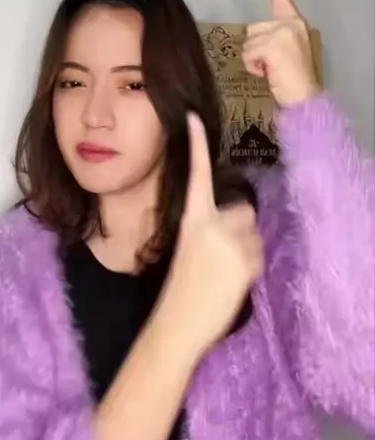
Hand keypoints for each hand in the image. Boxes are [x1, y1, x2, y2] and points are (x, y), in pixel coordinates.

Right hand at [160, 113, 263, 362]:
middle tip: (223, 256)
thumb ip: (210, 228)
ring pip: (254, 232)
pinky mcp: (248, 257)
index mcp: (192, 218)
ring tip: (225, 273)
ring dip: (247, 249)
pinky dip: (252, 265)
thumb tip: (236, 223)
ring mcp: (232, 239)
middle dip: (240, 227)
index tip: (194, 118)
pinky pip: (260, 252)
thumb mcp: (190, 247)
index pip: (197, 174)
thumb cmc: (181, 288)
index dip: (196, 145)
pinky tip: (233, 282)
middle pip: (243, 209)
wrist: (179, 321)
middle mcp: (213, 222)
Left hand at [241, 0, 320, 107]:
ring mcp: (282, 32)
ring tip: (270, 69)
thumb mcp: (287, 52)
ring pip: (248, 41)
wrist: (305, 97)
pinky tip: (267, 73)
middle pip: (253, 28)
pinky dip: (252, 66)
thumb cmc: (296, 80)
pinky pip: (248, 53)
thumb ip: (274, 38)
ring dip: (253, 58)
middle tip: (270, 64)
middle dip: (255, 48)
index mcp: (296, 22)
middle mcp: (290, 23)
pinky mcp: (273, 44)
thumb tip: (252, 36)